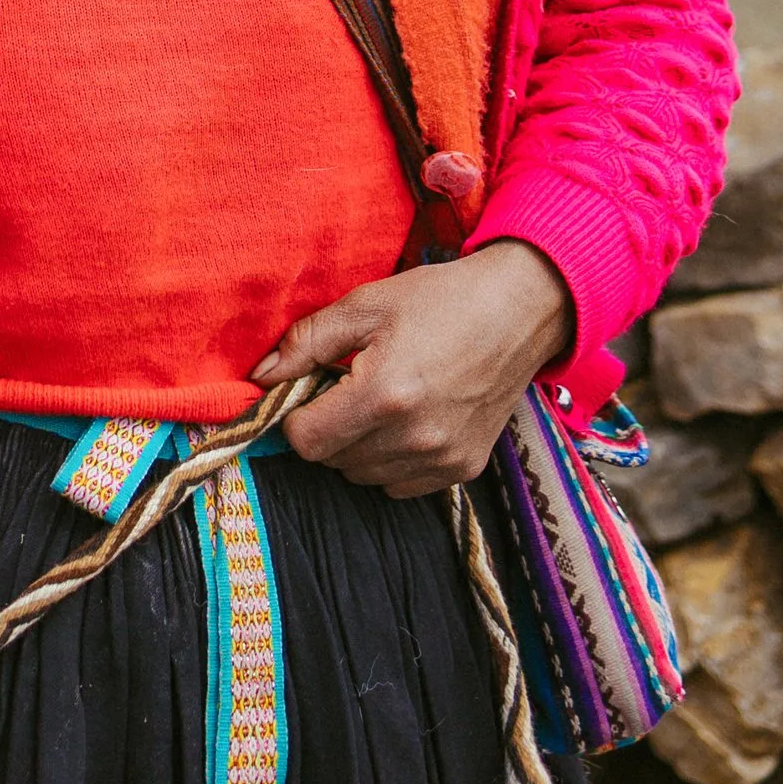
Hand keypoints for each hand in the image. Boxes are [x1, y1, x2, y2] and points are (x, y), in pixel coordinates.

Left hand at [254, 242, 573, 496]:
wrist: (521, 311)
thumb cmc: (441, 299)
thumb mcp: (366, 304)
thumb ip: (306, 342)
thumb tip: (261, 375)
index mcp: (384, 394)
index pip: (306, 440)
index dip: (297, 414)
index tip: (310, 388)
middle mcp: (414, 437)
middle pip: (333, 460)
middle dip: (328, 426)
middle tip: (347, 385)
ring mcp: (442, 459)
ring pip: (364, 476)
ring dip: (358, 445)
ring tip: (380, 399)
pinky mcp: (463, 470)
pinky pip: (401, 484)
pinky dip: (391, 459)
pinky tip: (407, 418)